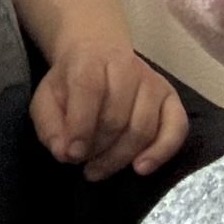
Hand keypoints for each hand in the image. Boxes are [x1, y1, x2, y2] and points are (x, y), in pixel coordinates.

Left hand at [31, 40, 188, 180]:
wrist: (99, 54)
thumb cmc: (70, 82)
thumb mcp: (47, 98)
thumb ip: (49, 125)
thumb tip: (64, 153)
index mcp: (90, 61)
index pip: (89, 90)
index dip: (81, 126)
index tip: (72, 155)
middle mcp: (127, 67)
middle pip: (117, 116)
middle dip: (99, 148)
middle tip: (84, 165)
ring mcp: (153, 82)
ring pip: (143, 127)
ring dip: (120, 156)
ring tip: (99, 169)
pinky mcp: (171, 98)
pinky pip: (177, 128)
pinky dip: (161, 152)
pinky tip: (140, 168)